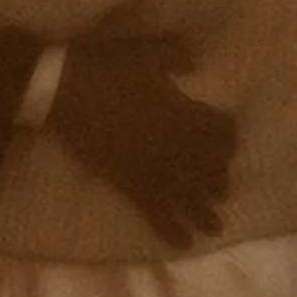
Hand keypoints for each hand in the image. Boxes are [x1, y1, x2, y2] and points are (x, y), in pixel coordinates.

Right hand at [49, 36, 235, 248]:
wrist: (68, 90)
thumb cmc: (108, 67)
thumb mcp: (148, 52)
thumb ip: (176, 58)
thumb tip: (193, 63)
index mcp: (186, 112)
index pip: (223, 131)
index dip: (228, 139)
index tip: (228, 145)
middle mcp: (179, 145)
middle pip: (213, 171)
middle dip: (219, 182)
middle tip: (220, 191)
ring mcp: (156, 168)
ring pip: (192, 198)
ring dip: (205, 214)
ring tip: (214, 227)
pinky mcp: (132, 185)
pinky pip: (159, 214)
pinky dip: (172, 231)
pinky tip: (183, 244)